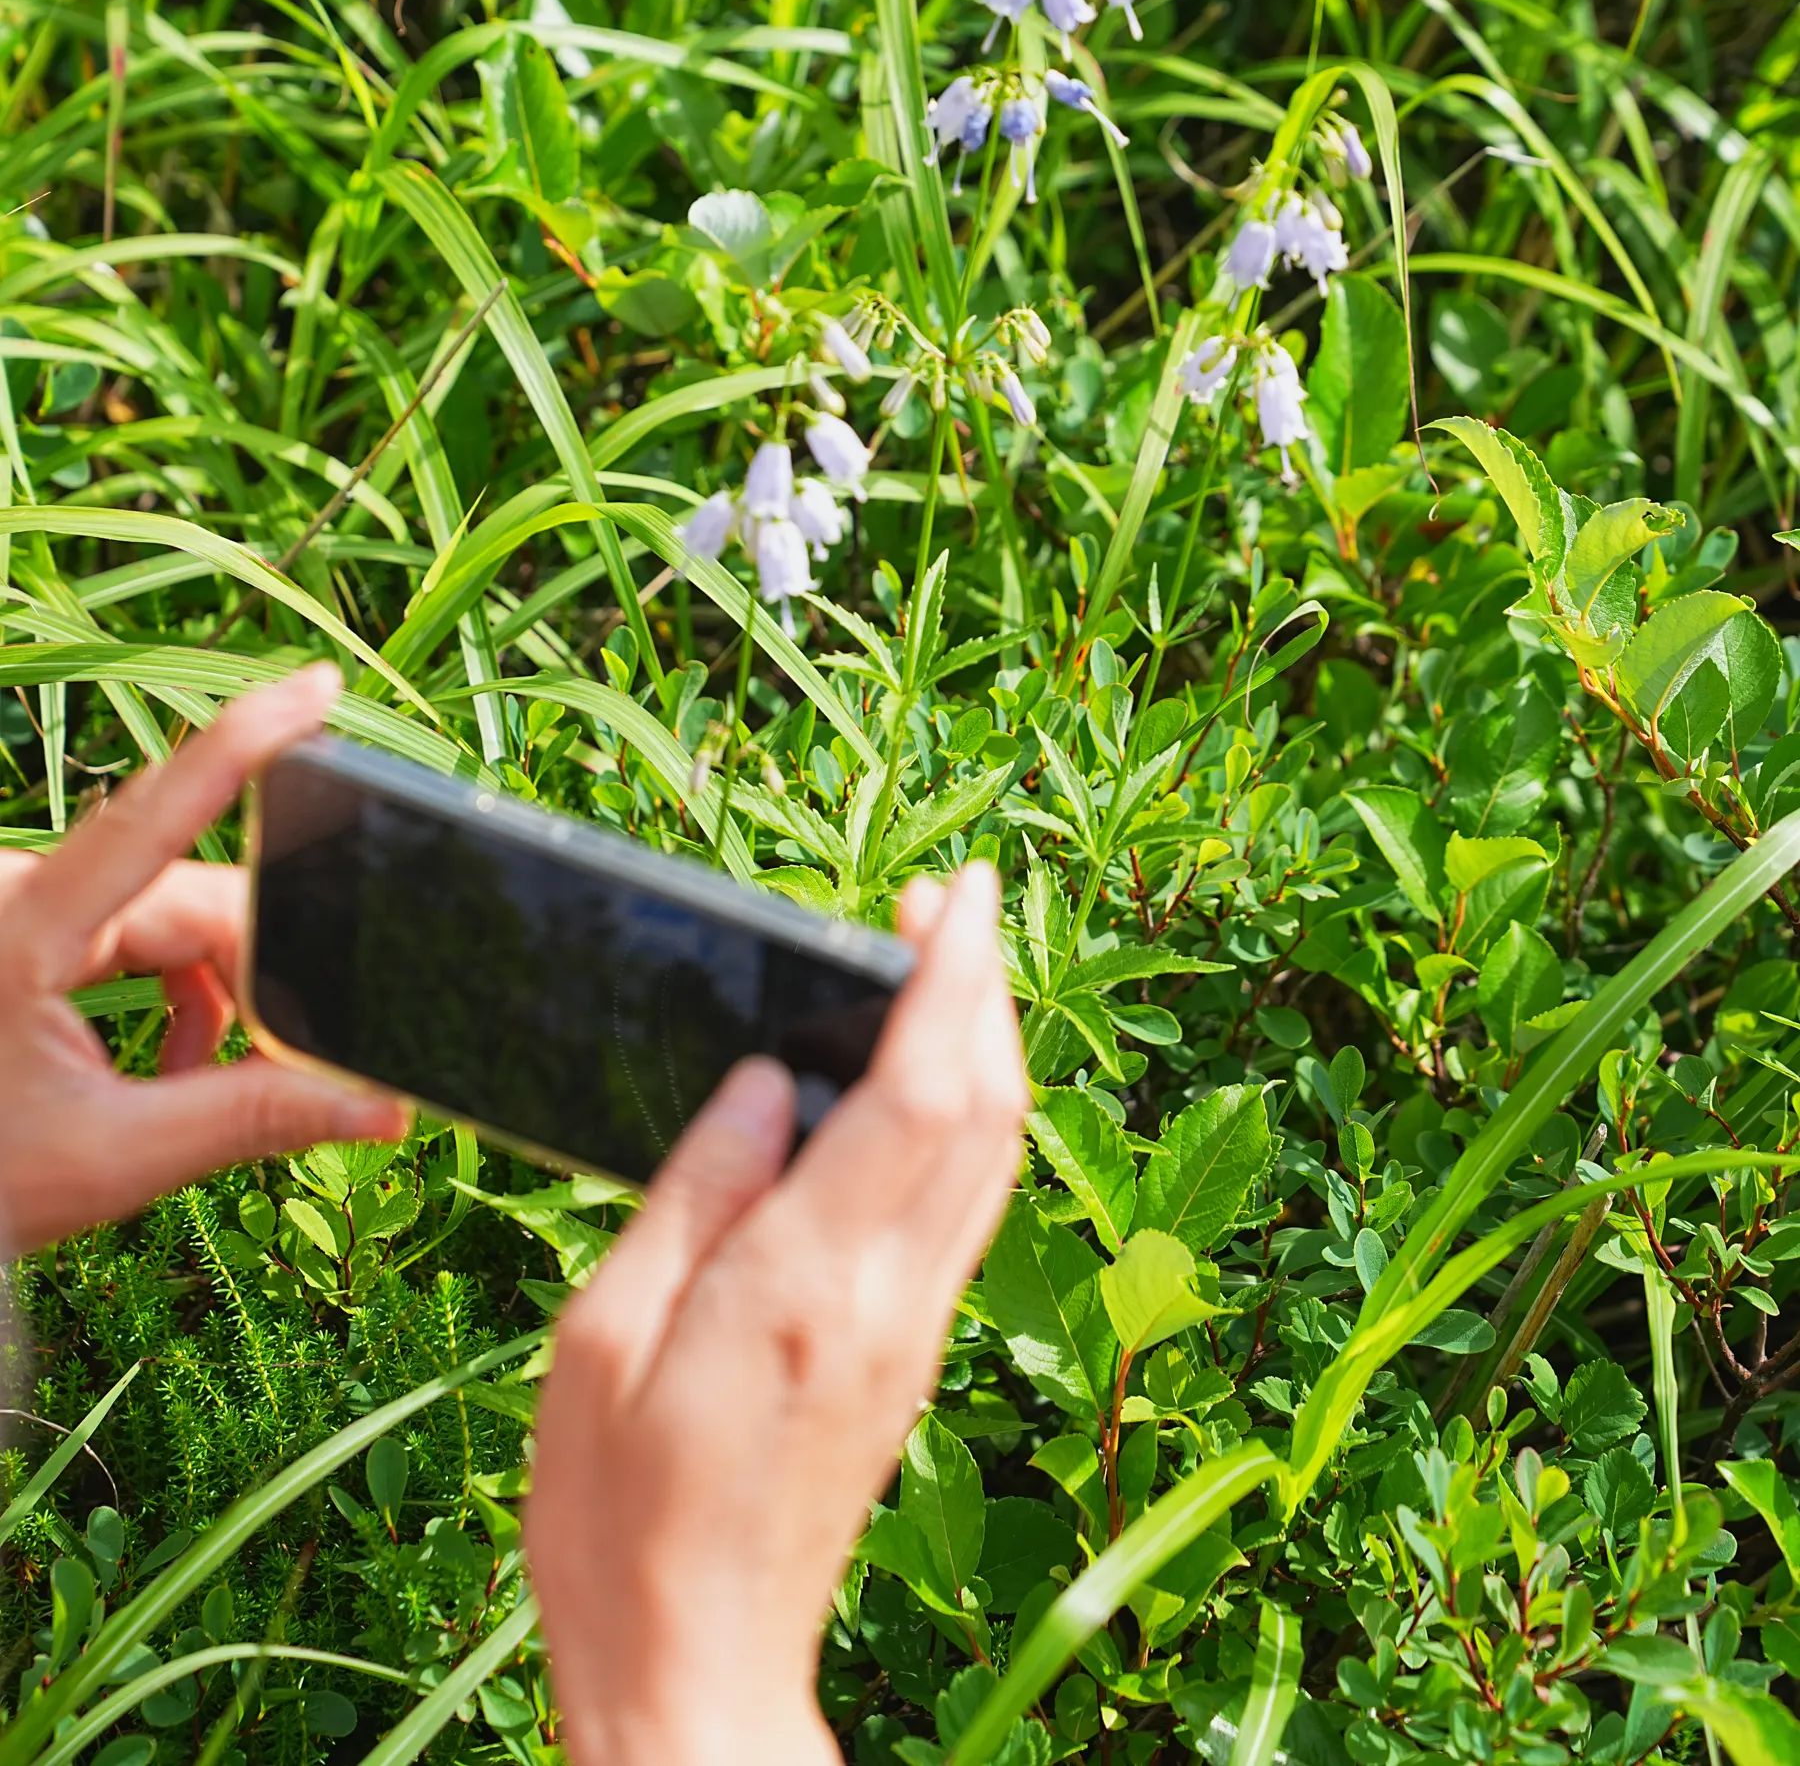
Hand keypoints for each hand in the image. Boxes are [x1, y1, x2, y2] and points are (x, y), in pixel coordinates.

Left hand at [0, 665, 409, 1256]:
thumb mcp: (110, 1158)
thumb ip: (250, 1118)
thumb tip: (378, 1105)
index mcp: (23, 929)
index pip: (156, 815)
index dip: (245, 743)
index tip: (317, 687)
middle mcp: (22, 896)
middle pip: (189, 895)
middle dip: (255, 970)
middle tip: (300, 1056)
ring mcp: (26, 907)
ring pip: (171, 916)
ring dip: (216, 992)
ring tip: (215, 1082)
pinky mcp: (33, 926)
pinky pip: (139, 931)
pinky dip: (179, 991)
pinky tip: (177, 1064)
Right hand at [525, 860, 1027, 1765]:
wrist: (697, 1674)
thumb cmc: (617, 1518)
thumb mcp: (603, 1338)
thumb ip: (696, 1192)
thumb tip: (770, 1078)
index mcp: (803, 1284)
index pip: (919, 1092)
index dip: (949, 977)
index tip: (953, 890)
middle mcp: (886, 1300)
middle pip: (984, 1111)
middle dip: (982, 987)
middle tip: (947, 901)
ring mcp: (912, 1335)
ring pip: (992, 1159)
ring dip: (986, 1047)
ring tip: (943, 967)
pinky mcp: (909, 1364)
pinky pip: (966, 1212)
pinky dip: (966, 1121)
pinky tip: (921, 1089)